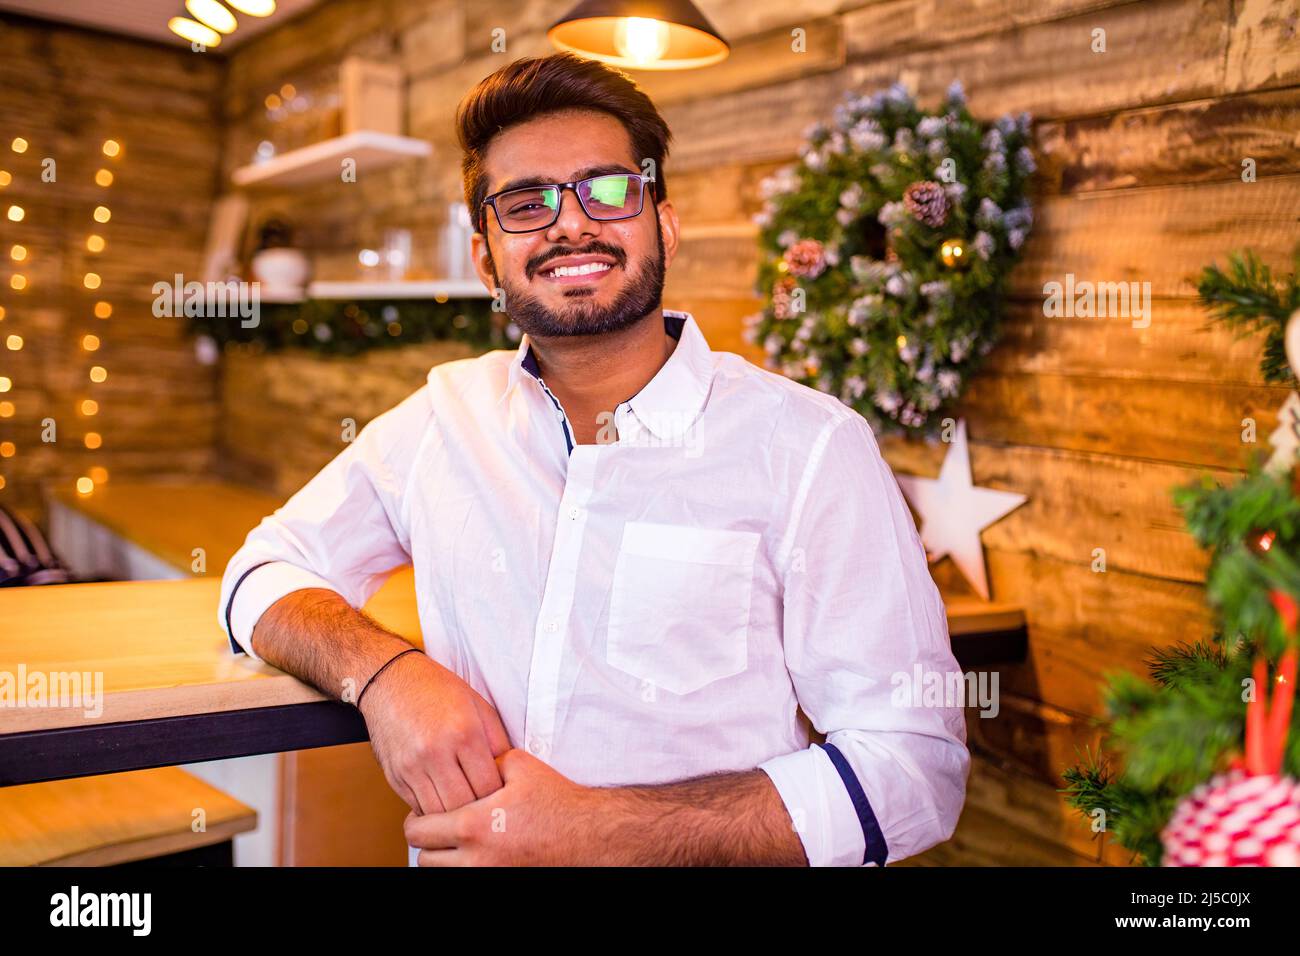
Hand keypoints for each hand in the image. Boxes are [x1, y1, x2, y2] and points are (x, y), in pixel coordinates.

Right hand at [358, 650, 510, 815]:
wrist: (390, 680)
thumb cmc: (438, 690)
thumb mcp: (478, 705)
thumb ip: (498, 742)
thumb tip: (510, 775)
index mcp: (464, 733)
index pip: (488, 786)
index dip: (499, 799)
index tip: (503, 799)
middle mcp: (436, 752)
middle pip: (464, 806)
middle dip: (478, 814)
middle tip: (486, 812)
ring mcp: (411, 767)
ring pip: (439, 814)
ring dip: (454, 818)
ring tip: (466, 813)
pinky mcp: (394, 776)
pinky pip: (418, 808)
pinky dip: (433, 812)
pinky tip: (443, 803)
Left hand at [405, 748, 601, 865]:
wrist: (587, 833)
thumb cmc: (556, 799)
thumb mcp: (518, 764)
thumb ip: (483, 761)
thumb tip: (462, 762)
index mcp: (473, 825)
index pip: (417, 830)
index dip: (416, 818)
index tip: (425, 811)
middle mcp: (476, 858)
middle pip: (424, 859)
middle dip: (427, 841)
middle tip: (438, 826)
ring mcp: (489, 875)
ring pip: (441, 875)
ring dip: (443, 858)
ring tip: (456, 841)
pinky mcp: (501, 881)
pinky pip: (465, 878)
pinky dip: (464, 866)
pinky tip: (477, 850)